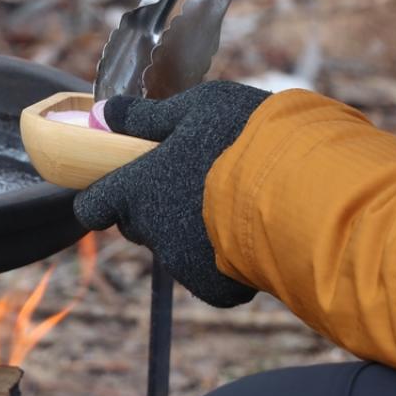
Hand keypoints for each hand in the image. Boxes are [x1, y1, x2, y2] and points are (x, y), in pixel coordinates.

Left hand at [73, 81, 268, 307]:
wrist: (303, 189)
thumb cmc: (246, 137)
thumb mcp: (195, 108)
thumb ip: (144, 117)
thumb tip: (100, 113)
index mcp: (136, 190)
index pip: (92, 207)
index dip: (103, 197)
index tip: (122, 185)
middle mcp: (151, 231)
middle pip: (138, 226)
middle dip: (156, 210)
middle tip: (196, 183)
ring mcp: (181, 263)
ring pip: (175, 249)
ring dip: (192, 232)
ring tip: (236, 203)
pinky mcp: (213, 287)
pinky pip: (209, 275)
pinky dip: (222, 260)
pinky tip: (251, 233)